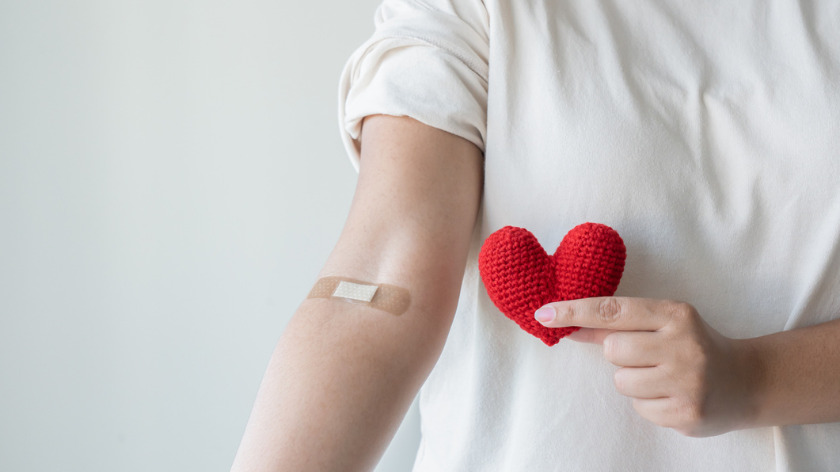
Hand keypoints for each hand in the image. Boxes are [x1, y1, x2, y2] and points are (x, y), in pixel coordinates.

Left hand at [534, 297, 759, 436]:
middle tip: (649, 357)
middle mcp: (683, 345)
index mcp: (675, 314)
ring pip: (621, 382)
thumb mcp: (664, 323)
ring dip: (633, 382)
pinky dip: (649, 403)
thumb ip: (619, 323)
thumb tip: (567, 323)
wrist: (747, 382)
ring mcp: (687, 381)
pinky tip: (672, 396)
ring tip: (663, 377)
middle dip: (621, 355)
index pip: (612, 310)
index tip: (544, 314)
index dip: (574, 311)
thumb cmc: (693, 345)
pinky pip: (639, 408)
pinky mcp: (687, 413)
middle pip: (612, 350)